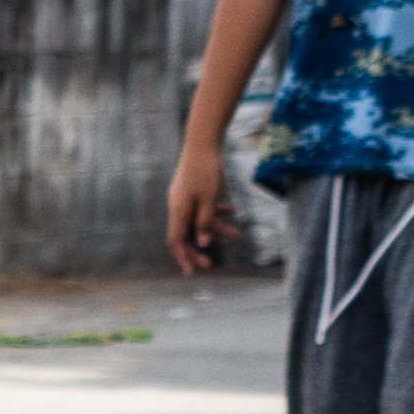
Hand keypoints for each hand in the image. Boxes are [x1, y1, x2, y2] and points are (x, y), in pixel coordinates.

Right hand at [168, 139, 236, 273]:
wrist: (203, 141)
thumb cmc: (206, 170)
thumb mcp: (209, 199)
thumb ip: (206, 222)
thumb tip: (203, 243)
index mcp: (178, 210)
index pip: (176, 241)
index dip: (183, 258)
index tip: (192, 273)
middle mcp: (178, 205)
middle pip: (186, 234)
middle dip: (200, 250)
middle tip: (213, 264)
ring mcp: (185, 197)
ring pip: (198, 220)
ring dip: (216, 229)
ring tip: (237, 234)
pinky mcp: (193, 189)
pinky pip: (202, 207)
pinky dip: (216, 212)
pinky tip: (233, 211)